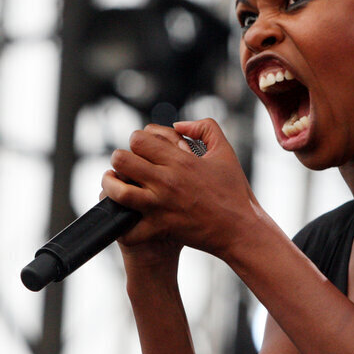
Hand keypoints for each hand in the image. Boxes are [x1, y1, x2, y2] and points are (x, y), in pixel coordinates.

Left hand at [101, 119, 261, 259]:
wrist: (241, 229)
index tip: (142, 148)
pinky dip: (123, 225)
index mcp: (181, 160)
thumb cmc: (235, 191)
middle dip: (120, 159)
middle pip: (122, 160)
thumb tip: (178, 124)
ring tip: (115, 184)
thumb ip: (205, 128)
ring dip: (111, 185)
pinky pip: (129, 230)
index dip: (136, 140)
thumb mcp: (225, 151)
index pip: (139, 139)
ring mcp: (162, 205)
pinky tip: (127, 218)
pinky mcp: (161, 228)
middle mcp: (167, 180)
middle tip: (126, 166)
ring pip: (119, 191)